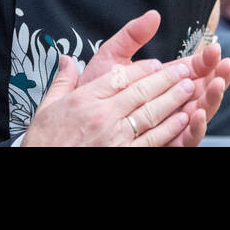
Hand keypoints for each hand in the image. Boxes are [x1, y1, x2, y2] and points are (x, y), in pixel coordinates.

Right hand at [23, 54, 196, 146]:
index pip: (121, 77)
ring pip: (150, 112)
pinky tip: (182, 118)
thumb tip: (67, 59)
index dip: (143, 69)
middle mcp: (101, 115)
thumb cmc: (44, 143)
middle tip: (185, 68)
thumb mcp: (46, 109)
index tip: (158, 63)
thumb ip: (62, 82)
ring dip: (173, 98)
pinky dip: (169, 128)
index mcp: (84, 100)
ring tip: (190, 87)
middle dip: (167, 78)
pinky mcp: (123, 155)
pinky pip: (151, 140)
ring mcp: (114, 137)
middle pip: (141, 91)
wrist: (40, 170)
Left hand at [80, 10, 229, 146]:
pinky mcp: (168, 145)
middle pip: (204, 90)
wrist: (78, 128)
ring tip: (217, 83)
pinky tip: (198, 113)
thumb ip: (132, 37)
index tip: (214, 48)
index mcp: (165, 82)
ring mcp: (173, 126)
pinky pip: (187, 140)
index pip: (194, 69)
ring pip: (201, 113)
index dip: (206, 59)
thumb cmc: (95, 95)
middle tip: (225, 64)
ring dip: (213, 99)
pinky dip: (196, 128)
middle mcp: (174, 103)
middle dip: (217, 76)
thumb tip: (154, 14)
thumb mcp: (112, 60)